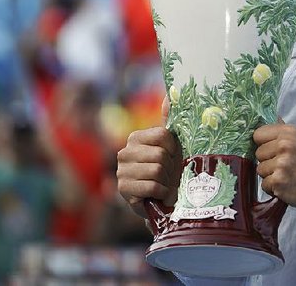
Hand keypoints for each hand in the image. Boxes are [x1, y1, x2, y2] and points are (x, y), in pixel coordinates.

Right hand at [116, 97, 181, 217]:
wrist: (159, 201)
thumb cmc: (168, 170)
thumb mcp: (171, 144)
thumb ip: (169, 119)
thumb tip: (169, 95)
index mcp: (136, 138)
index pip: (164, 135)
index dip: (175, 149)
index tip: (174, 157)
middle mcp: (124, 152)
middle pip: (161, 155)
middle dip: (171, 168)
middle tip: (168, 175)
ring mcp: (121, 171)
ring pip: (157, 170)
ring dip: (167, 182)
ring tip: (164, 185)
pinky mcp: (123, 189)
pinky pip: (152, 186)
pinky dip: (162, 193)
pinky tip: (159, 195)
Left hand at [254, 122, 295, 216]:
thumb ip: (282, 133)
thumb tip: (268, 120)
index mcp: (289, 132)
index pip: (258, 134)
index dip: (263, 144)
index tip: (273, 151)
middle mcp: (285, 145)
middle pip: (257, 153)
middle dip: (268, 162)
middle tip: (285, 166)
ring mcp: (281, 163)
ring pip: (259, 169)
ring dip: (270, 176)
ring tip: (287, 176)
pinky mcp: (278, 180)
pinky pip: (264, 185)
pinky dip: (273, 188)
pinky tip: (287, 185)